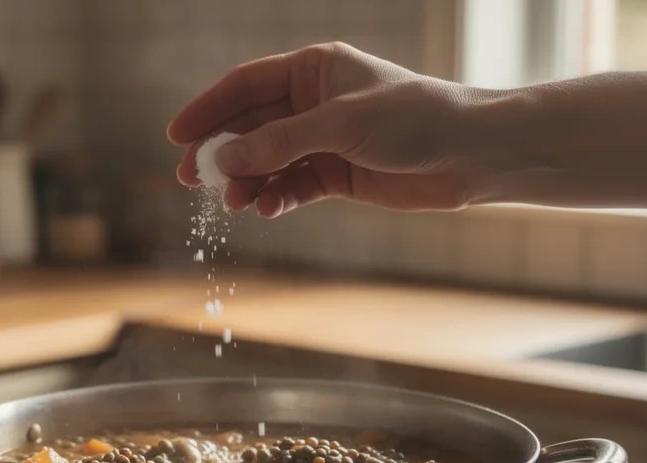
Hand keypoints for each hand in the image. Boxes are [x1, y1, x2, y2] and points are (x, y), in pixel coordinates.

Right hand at [167, 42, 489, 217]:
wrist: (469, 156)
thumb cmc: (413, 120)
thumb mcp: (339, 125)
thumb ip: (279, 143)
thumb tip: (223, 160)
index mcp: (314, 69)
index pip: (246, 85)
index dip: (209, 109)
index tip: (176, 136)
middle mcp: (314, 102)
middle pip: (251, 126)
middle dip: (221, 152)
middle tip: (188, 179)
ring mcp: (325, 140)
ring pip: (269, 161)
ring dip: (247, 180)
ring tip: (232, 201)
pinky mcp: (338, 175)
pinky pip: (293, 186)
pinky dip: (276, 198)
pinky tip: (264, 210)